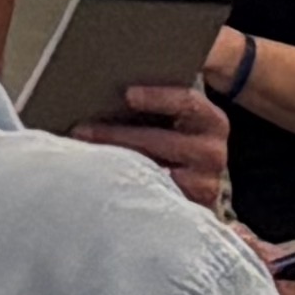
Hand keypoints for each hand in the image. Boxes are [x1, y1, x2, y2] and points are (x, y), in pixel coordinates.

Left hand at [72, 78, 230, 214]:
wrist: (197, 183)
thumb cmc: (177, 140)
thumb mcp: (181, 119)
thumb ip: (164, 101)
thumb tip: (121, 84)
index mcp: (212, 122)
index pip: (187, 103)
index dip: (157, 97)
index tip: (126, 95)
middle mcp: (212, 154)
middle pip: (160, 141)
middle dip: (117, 134)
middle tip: (81, 130)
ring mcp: (202, 185)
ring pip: (150, 172)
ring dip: (113, 163)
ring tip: (82, 157)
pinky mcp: (187, 210)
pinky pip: (150, 199)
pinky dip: (122, 188)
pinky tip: (99, 181)